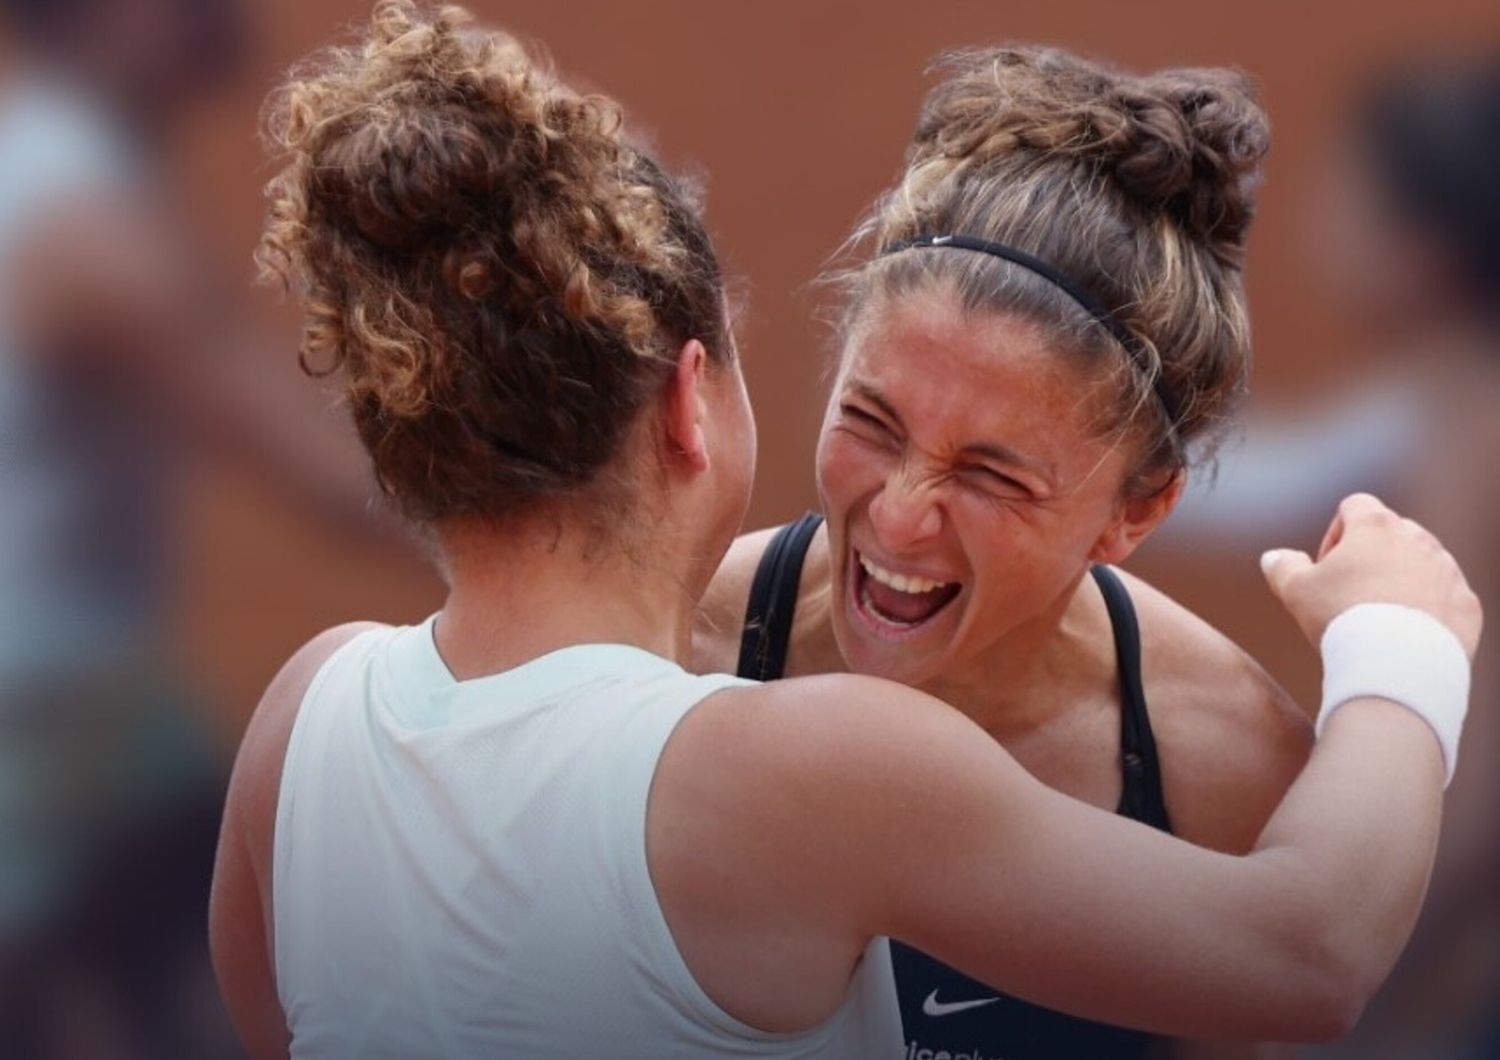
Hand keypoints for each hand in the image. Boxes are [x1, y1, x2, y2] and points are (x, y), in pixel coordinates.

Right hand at [1261, 493, 1482, 657]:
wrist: (1397, 665)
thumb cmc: (1342, 620)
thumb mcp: (1295, 591)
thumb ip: (1282, 566)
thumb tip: (1273, 557)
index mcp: (1376, 526)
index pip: (1354, 506)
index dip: (1335, 534)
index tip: (1327, 568)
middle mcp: (1418, 539)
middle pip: (1392, 533)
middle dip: (1371, 557)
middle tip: (1350, 594)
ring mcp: (1448, 571)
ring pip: (1423, 564)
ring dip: (1401, 581)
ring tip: (1378, 619)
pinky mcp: (1467, 604)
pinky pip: (1446, 598)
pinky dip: (1428, 610)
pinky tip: (1405, 635)